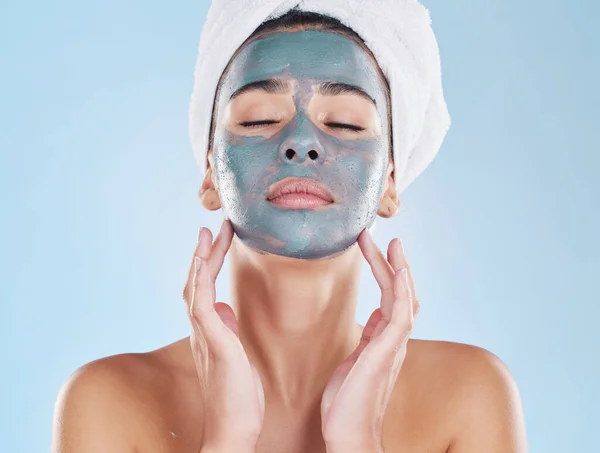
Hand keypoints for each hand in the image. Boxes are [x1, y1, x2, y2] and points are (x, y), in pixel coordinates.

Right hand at [183, 220, 264, 452]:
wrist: (234, 429)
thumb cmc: (238, 396)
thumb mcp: (236, 354)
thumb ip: (227, 329)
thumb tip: (226, 308)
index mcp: (208, 330)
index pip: (204, 289)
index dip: (208, 262)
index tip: (217, 238)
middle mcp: (201, 330)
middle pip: (197, 282)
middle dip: (204, 252)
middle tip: (213, 226)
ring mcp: (205, 336)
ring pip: (195, 288)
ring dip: (201, 258)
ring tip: (208, 233)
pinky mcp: (216, 344)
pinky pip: (201, 306)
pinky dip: (199, 281)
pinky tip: (202, 261)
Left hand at [321, 230, 419, 452]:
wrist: (349, 432)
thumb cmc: (348, 401)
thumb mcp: (355, 359)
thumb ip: (368, 337)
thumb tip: (374, 317)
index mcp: (384, 339)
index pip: (393, 299)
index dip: (388, 273)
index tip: (378, 250)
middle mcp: (393, 339)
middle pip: (401, 293)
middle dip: (394, 264)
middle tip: (386, 238)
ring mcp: (393, 345)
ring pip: (404, 298)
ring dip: (398, 268)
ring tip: (391, 243)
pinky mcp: (386, 351)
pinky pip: (401, 314)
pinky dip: (402, 289)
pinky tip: (398, 269)